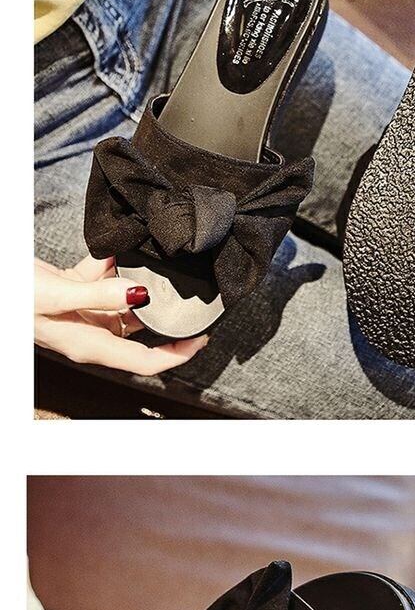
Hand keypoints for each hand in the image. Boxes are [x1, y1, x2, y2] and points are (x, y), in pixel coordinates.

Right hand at [35, 255, 207, 374]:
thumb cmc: (15, 296)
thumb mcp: (57, 296)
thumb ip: (99, 295)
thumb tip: (138, 295)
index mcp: (90, 345)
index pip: (145, 363)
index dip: (177, 355)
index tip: (200, 338)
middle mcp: (90, 332)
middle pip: (141, 334)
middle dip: (166, 318)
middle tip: (193, 300)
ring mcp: (81, 312)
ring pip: (124, 303)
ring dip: (141, 286)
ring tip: (163, 268)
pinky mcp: (72, 291)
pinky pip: (101, 279)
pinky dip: (112, 263)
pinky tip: (119, 247)